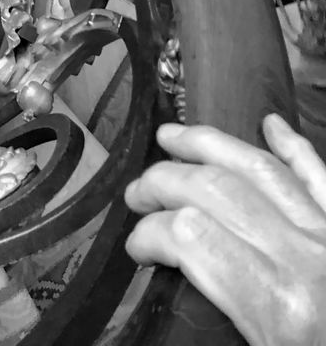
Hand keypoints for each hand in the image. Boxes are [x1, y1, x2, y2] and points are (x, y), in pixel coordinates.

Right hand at [125, 117, 325, 345]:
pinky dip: (294, 147)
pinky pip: (322, 176)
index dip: (150, 234)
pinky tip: (270, 126)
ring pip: (264, 169)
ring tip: (173, 137)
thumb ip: (225, 316)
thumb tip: (179, 284)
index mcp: (281, 308)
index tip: (135, 248)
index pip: (191, 237)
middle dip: (165, 182)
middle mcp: (308, 260)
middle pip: (218, 190)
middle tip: (137, 194)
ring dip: (212, 145)